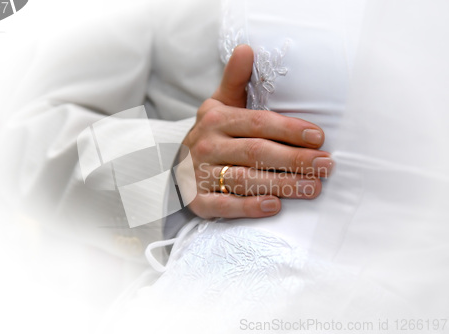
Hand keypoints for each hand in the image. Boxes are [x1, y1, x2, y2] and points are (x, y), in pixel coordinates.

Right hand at [182, 45, 333, 218]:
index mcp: (215, 120)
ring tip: (312, 188)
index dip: (290, 130)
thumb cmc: (211, 135)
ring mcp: (199, 175)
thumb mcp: (219, 105)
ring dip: (281, 184)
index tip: (319, 137)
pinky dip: (249, 207)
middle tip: (326, 166)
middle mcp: (206, 146)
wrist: (178, 166)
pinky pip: (224, 206)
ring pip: (244, 180)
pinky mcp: (197, 201)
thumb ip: (235, 81)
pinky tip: (274, 206)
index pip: (258, 123)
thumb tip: (247, 48)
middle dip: (295, 159)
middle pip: (256, 152)